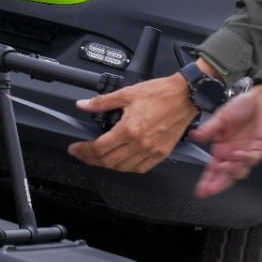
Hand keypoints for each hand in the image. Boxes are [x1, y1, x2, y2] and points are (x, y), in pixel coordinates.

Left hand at [68, 73, 198, 173]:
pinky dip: (127, 168)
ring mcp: (152, 151)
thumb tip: (84, 105)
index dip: (83, 150)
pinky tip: (121, 162)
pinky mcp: (162, 153)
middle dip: (91, 160)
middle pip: (108, 161)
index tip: (75, 149)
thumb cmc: (160, 93)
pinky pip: (140, 168)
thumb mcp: (126, 93)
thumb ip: (102, 102)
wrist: (186, 96)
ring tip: (98, 158)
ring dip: (107, 165)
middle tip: (82, 155)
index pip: (99, 148)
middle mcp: (140, 143)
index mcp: (129, 129)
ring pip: (123, 168)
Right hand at [188, 83, 261, 197]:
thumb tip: (195, 136)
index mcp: (221, 149)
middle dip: (217, 185)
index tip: (200, 191)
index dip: (207, 181)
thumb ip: (208, 129)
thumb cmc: (243, 106)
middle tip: (209, 190)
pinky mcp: (259, 150)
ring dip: (231, 172)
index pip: (212, 170)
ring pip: (239, 172)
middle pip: (225, 176)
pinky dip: (245, 159)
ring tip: (225, 166)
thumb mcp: (220, 117)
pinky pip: (252, 160)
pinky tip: (239, 154)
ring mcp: (246, 153)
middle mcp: (232, 154)